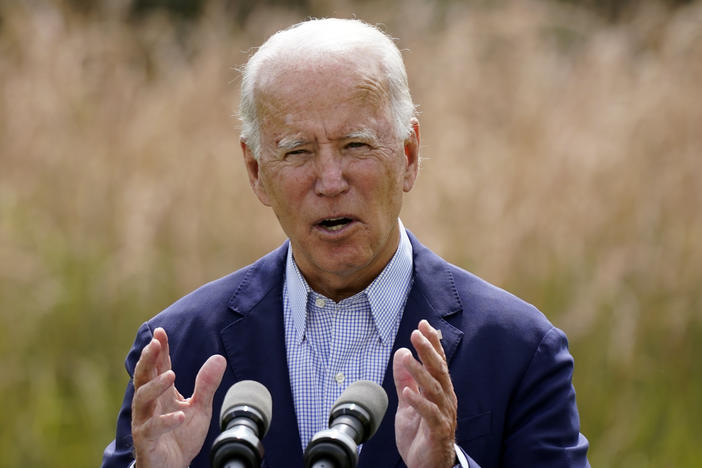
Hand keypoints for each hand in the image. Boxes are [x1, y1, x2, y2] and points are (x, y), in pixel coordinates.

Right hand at [131, 327, 225, 467]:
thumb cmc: (181, 437)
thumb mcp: (200, 408)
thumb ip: (207, 385)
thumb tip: (219, 358)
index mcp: (161, 394)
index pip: (158, 367)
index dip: (159, 350)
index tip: (161, 332)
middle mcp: (149, 405)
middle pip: (143, 378)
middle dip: (148, 359)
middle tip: (155, 344)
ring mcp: (145, 423)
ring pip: (142, 400)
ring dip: (155, 386)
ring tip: (172, 375)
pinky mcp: (147, 442)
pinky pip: (152, 429)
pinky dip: (165, 421)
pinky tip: (180, 415)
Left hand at [393, 320, 457, 467]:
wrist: (427, 467)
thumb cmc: (420, 435)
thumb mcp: (408, 403)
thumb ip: (405, 380)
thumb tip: (401, 353)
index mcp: (440, 391)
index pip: (437, 362)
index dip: (432, 343)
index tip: (423, 324)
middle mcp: (445, 400)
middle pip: (439, 370)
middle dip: (428, 350)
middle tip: (417, 332)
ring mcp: (443, 415)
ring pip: (434, 389)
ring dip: (420, 372)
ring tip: (407, 357)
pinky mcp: (438, 432)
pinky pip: (430, 414)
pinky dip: (419, 402)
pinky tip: (409, 390)